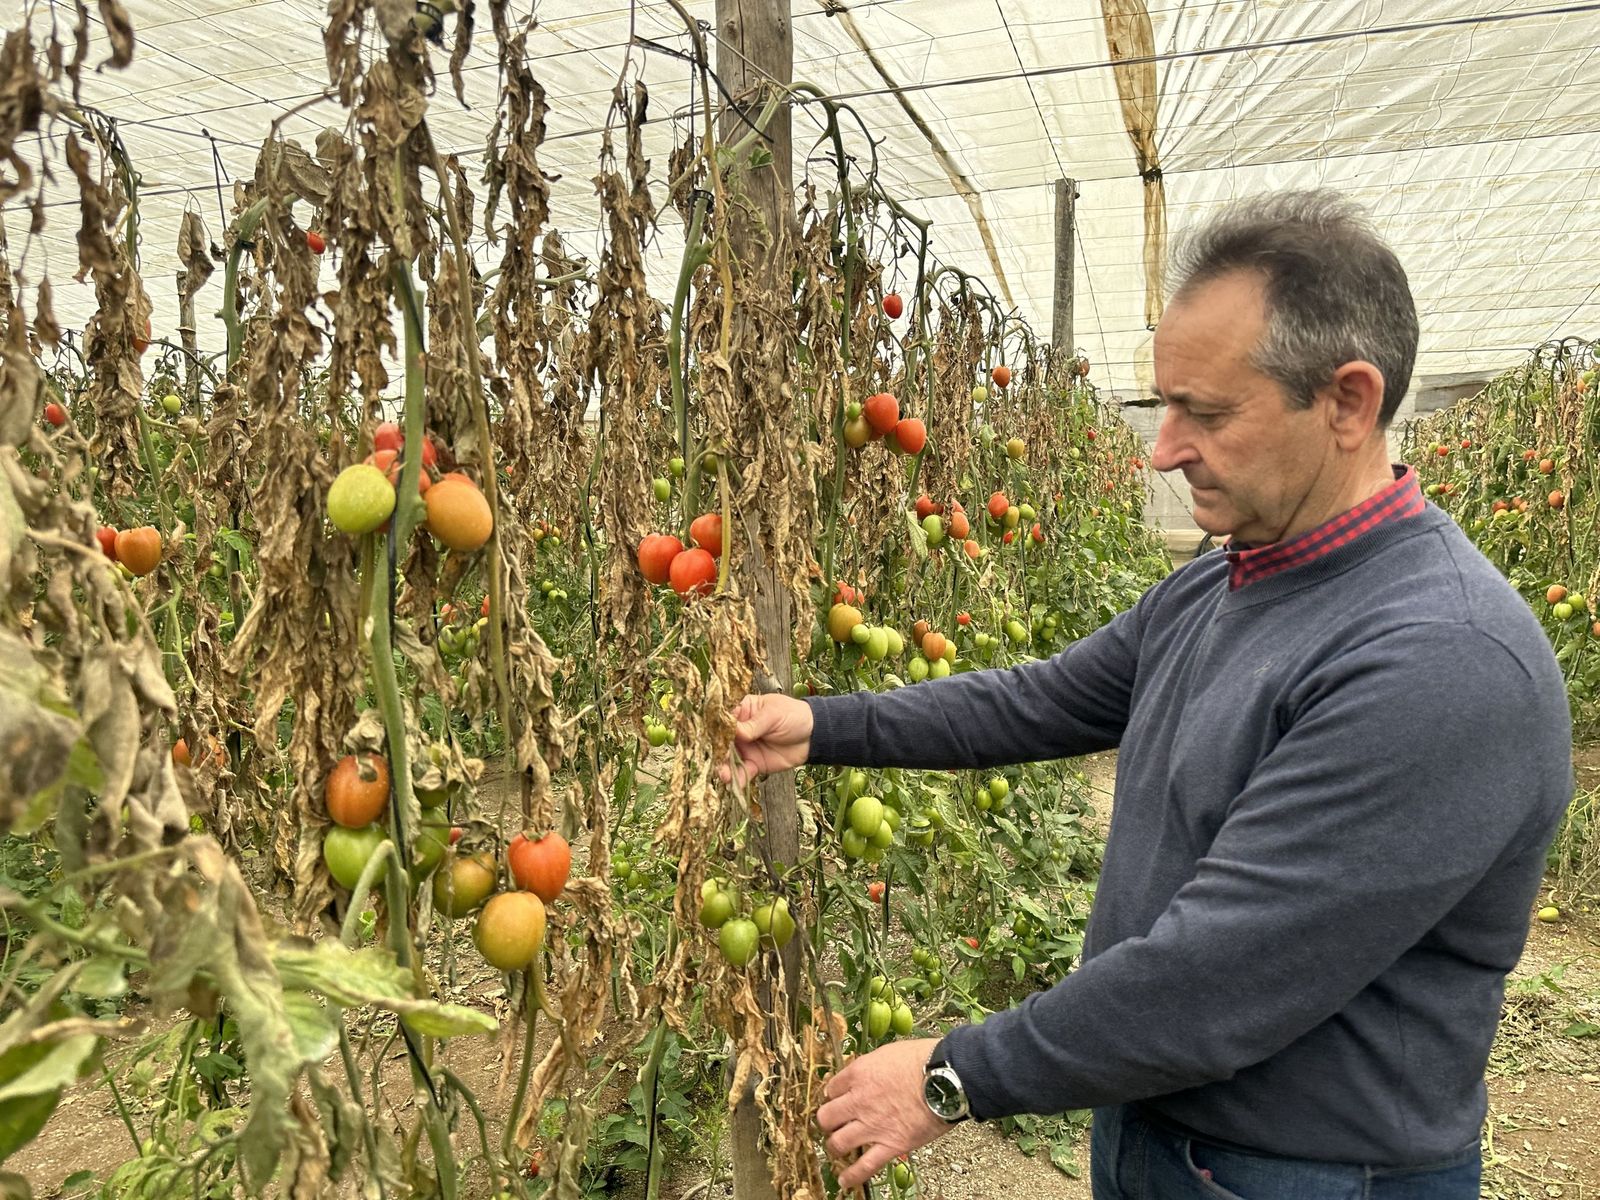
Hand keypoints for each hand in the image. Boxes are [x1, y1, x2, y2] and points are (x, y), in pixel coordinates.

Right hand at [720, 692, 813, 784]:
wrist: (813, 736)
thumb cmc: (794, 716)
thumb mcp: (773, 715)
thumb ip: (754, 725)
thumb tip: (736, 731)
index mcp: (744, 711)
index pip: (726, 719)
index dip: (718, 728)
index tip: (713, 737)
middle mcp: (740, 730)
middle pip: (724, 741)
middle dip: (719, 751)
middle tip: (717, 758)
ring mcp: (746, 748)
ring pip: (730, 758)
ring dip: (725, 767)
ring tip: (724, 774)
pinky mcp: (754, 764)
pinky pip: (743, 772)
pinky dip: (738, 778)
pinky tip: (734, 782)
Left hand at [815, 1038, 951, 1189]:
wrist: (947, 1078)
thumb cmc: (925, 1060)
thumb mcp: (889, 1052)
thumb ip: (872, 1065)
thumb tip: (868, 1072)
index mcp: (859, 1074)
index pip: (831, 1088)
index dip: (833, 1095)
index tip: (837, 1099)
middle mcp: (860, 1101)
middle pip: (826, 1117)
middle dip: (828, 1121)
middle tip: (833, 1123)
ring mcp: (873, 1126)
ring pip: (838, 1143)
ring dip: (835, 1146)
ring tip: (837, 1148)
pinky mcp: (891, 1145)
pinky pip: (865, 1166)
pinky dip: (852, 1176)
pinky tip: (845, 1180)